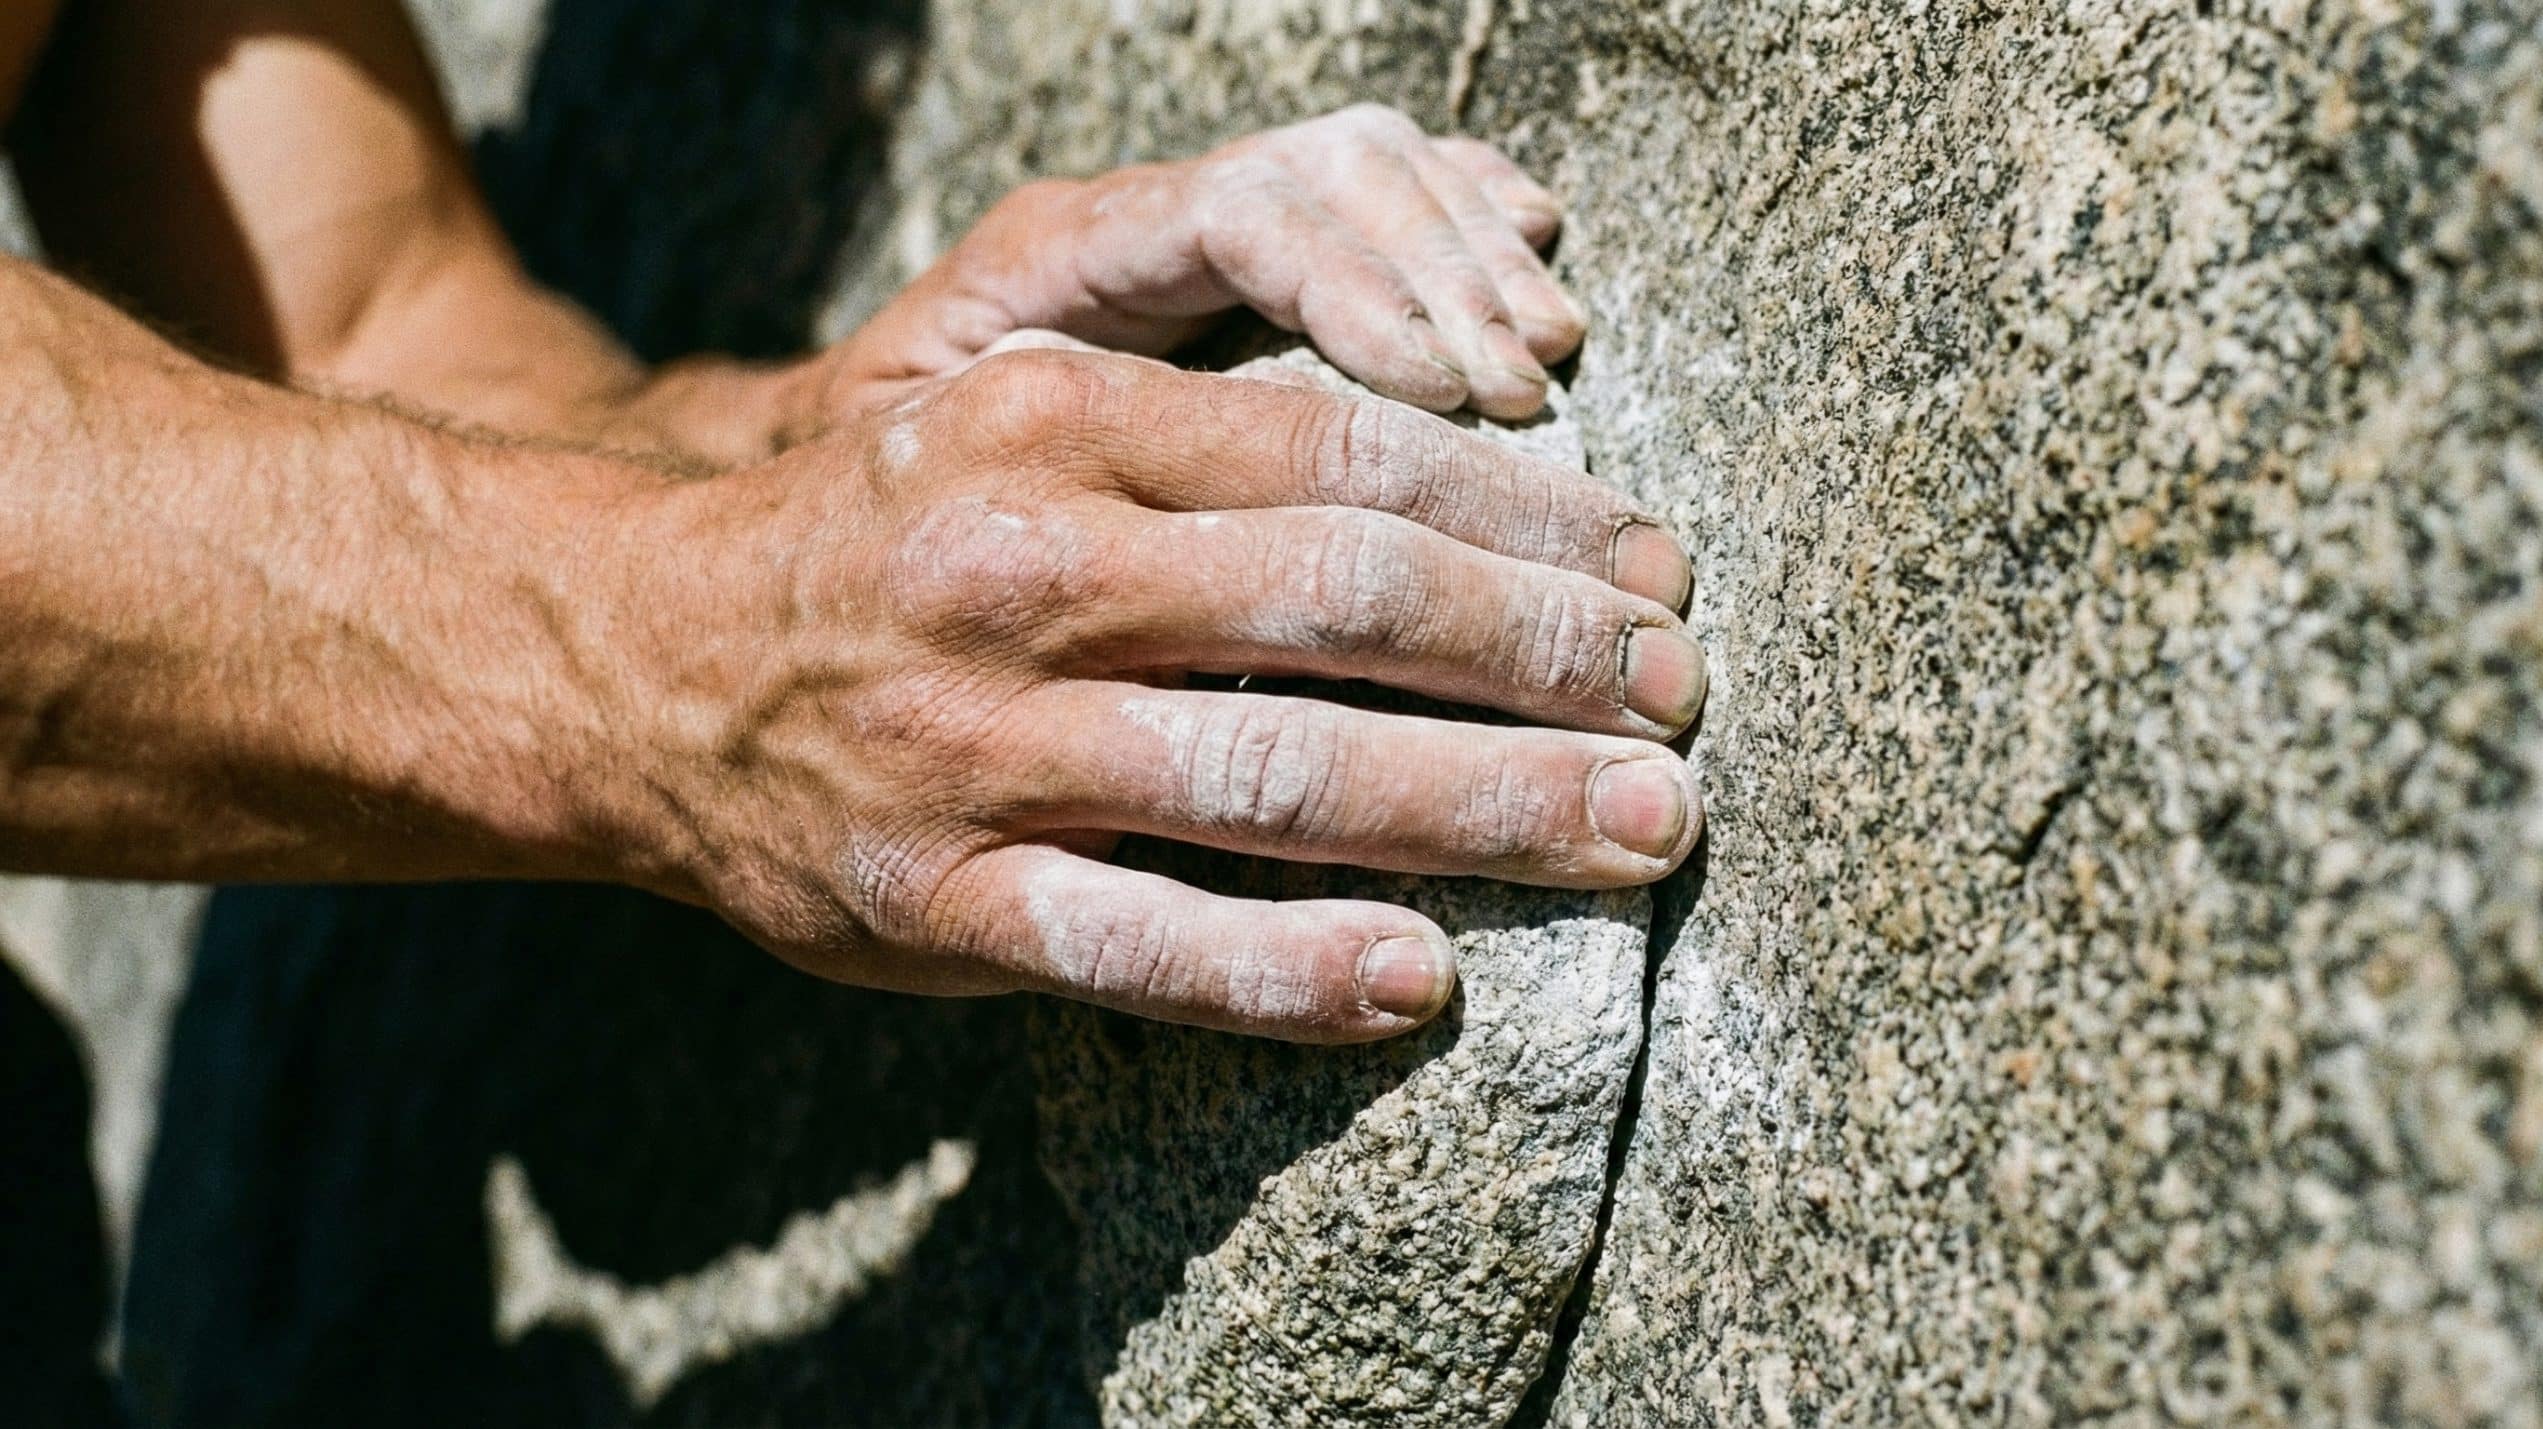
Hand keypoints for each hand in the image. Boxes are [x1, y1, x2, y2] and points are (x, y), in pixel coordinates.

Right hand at [594, 350, 1699, 1042]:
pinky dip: (1290, 970)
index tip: (1649, 572)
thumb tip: (1453, 508)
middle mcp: (1028, 571)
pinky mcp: (933, 902)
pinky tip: (1418, 980)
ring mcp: (979, 748)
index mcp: (1060, 423)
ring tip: (1636, 834)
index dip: (1524, 518)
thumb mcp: (1020, 423)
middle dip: (1544, 659)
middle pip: (1345, 605)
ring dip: (1483, 808)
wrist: (628, 659)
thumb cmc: (880, 540)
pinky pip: (1141, 946)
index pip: (1345, 458)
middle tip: (1682, 706)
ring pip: (1275, 776)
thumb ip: (1206, 455)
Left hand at [775, 104, 1586, 439]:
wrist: (828, 490)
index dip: (1358, 288)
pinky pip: (1373, 189)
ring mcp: (1192, 224)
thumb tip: (1199, 537)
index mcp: (1051, 262)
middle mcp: (1130, 216)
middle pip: (1325, 171)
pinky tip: (1534, 242)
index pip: (1236, 219)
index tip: (1447, 391)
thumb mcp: (930, 505)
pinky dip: (1462, 211)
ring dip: (1471, 256)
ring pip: (1365, 168)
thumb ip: (1046, 489)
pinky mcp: (1238, 257)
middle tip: (1525, 385)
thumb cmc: (871, 518)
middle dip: (1447, 272)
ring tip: (1545, 352)